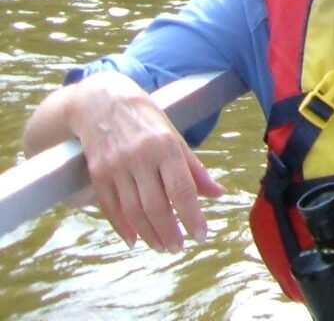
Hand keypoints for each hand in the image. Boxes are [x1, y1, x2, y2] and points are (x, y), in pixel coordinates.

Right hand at [69, 73, 224, 251]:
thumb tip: (218, 194)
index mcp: (165, 146)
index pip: (181, 189)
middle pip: (156, 205)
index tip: (201, 234)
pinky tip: (135, 239)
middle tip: (179, 248)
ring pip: (133, 211)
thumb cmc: (147, 121)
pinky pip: (110, 207)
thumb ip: (194, 169)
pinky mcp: (97, 175)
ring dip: (149, 234)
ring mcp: (115, 167)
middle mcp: (140, 158)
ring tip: (163, 247)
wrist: (102, 103)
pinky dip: (123, 227)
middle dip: (169, 231)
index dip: (192, 215)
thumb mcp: (175, 137)